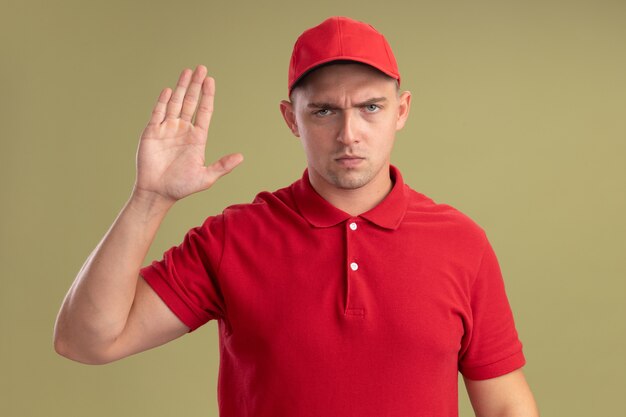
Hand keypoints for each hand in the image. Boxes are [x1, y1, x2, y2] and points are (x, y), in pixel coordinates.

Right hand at [132, 65, 242, 204]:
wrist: (158, 193)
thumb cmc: (182, 187)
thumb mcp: (206, 178)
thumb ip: (222, 166)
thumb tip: (241, 157)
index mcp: (197, 138)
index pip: (204, 111)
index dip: (207, 96)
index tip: (211, 80)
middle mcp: (183, 130)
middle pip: (191, 102)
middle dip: (196, 85)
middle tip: (201, 68)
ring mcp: (167, 129)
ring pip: (175, 103)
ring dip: (181, 87)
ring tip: (187, 71)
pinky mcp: (152, 132)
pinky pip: (158, 113)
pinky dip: (163, 101)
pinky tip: (169, 90)